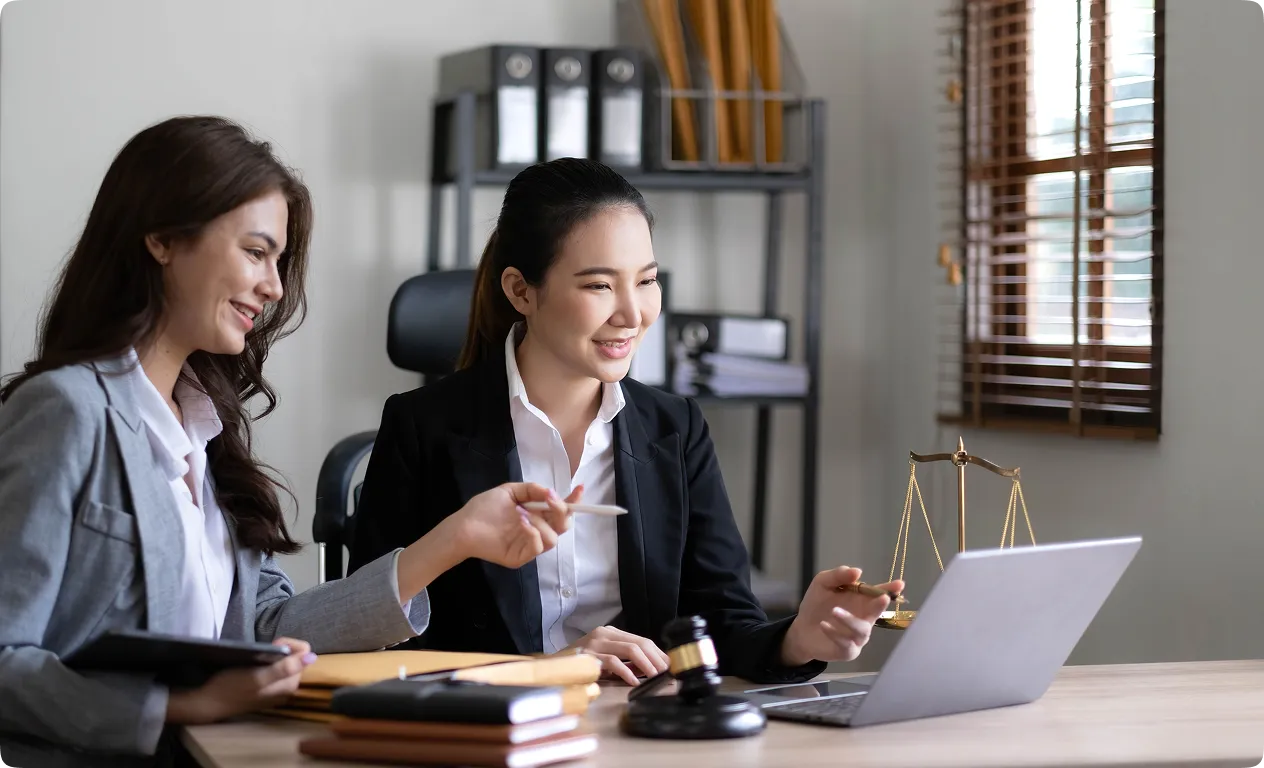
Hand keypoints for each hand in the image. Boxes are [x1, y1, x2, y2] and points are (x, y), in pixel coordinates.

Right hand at [165, 638, 317, 724]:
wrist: (209, 702)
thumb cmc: (231, 687)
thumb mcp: (257, 678)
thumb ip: (284, 669)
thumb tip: (312, 657)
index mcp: (291, 684)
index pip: (304, 653)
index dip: (288, 644)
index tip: (272, 644)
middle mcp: (289, 688)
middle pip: (297, 658)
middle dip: (282, 650)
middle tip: (262, 652)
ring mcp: (278, 690)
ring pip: (286, 663)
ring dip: (275, 656)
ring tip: (258, 658)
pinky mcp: (268, 689)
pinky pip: (277, 670)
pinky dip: (269, 663)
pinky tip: (255, 666)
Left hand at [451, 482, 579, 568]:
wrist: (464, 525)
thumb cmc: (485, 508)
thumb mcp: (510, 491)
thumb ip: (532, 490)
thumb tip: (551, 492)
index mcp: (537, 514)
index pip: (561, 510)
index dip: (573, 502)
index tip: (579, 490)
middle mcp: (537, 530)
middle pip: (563, 525)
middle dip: (562, 511)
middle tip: (551, 500)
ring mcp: (529, 545)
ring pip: (553, 538)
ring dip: (542, 522)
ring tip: (523, 512)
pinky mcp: (521, 557)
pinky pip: (538, 547)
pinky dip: (533, 532)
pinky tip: (521, 522)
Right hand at [564, 626, 669, 685]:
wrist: (551, 667)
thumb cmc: (579, 665)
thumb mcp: (605, 660)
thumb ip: (625, 661)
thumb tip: (650, 669)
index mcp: (610, 633)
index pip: (641, 640)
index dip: (658, 653)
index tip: (669, 665)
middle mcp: (604, 634)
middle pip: (639, 643)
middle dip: (656, 658)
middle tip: (666, 672)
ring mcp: (595, 643)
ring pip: (630, 649)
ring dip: (646, 664)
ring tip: (655, 676)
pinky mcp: (588, 656)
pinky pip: (613, 662)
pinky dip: (627, 672)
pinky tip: (634, 682)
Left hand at [779, 567, 903, 666]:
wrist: (802, 628)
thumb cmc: (817, 604)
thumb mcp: (823, 583)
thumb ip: (838, 576)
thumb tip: (857, 571)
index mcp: (862, 601)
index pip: (879, 594)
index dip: (890, 590)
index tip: (899, 584)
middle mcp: (864, 619)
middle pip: (877, 613)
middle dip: (881, 606)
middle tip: (882, 598)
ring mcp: (857, 637)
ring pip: (862, 629)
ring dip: (849, 619)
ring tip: (833, 611)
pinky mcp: (848, 651)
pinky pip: (846, 644)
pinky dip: (835, 634)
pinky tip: (824, 625)